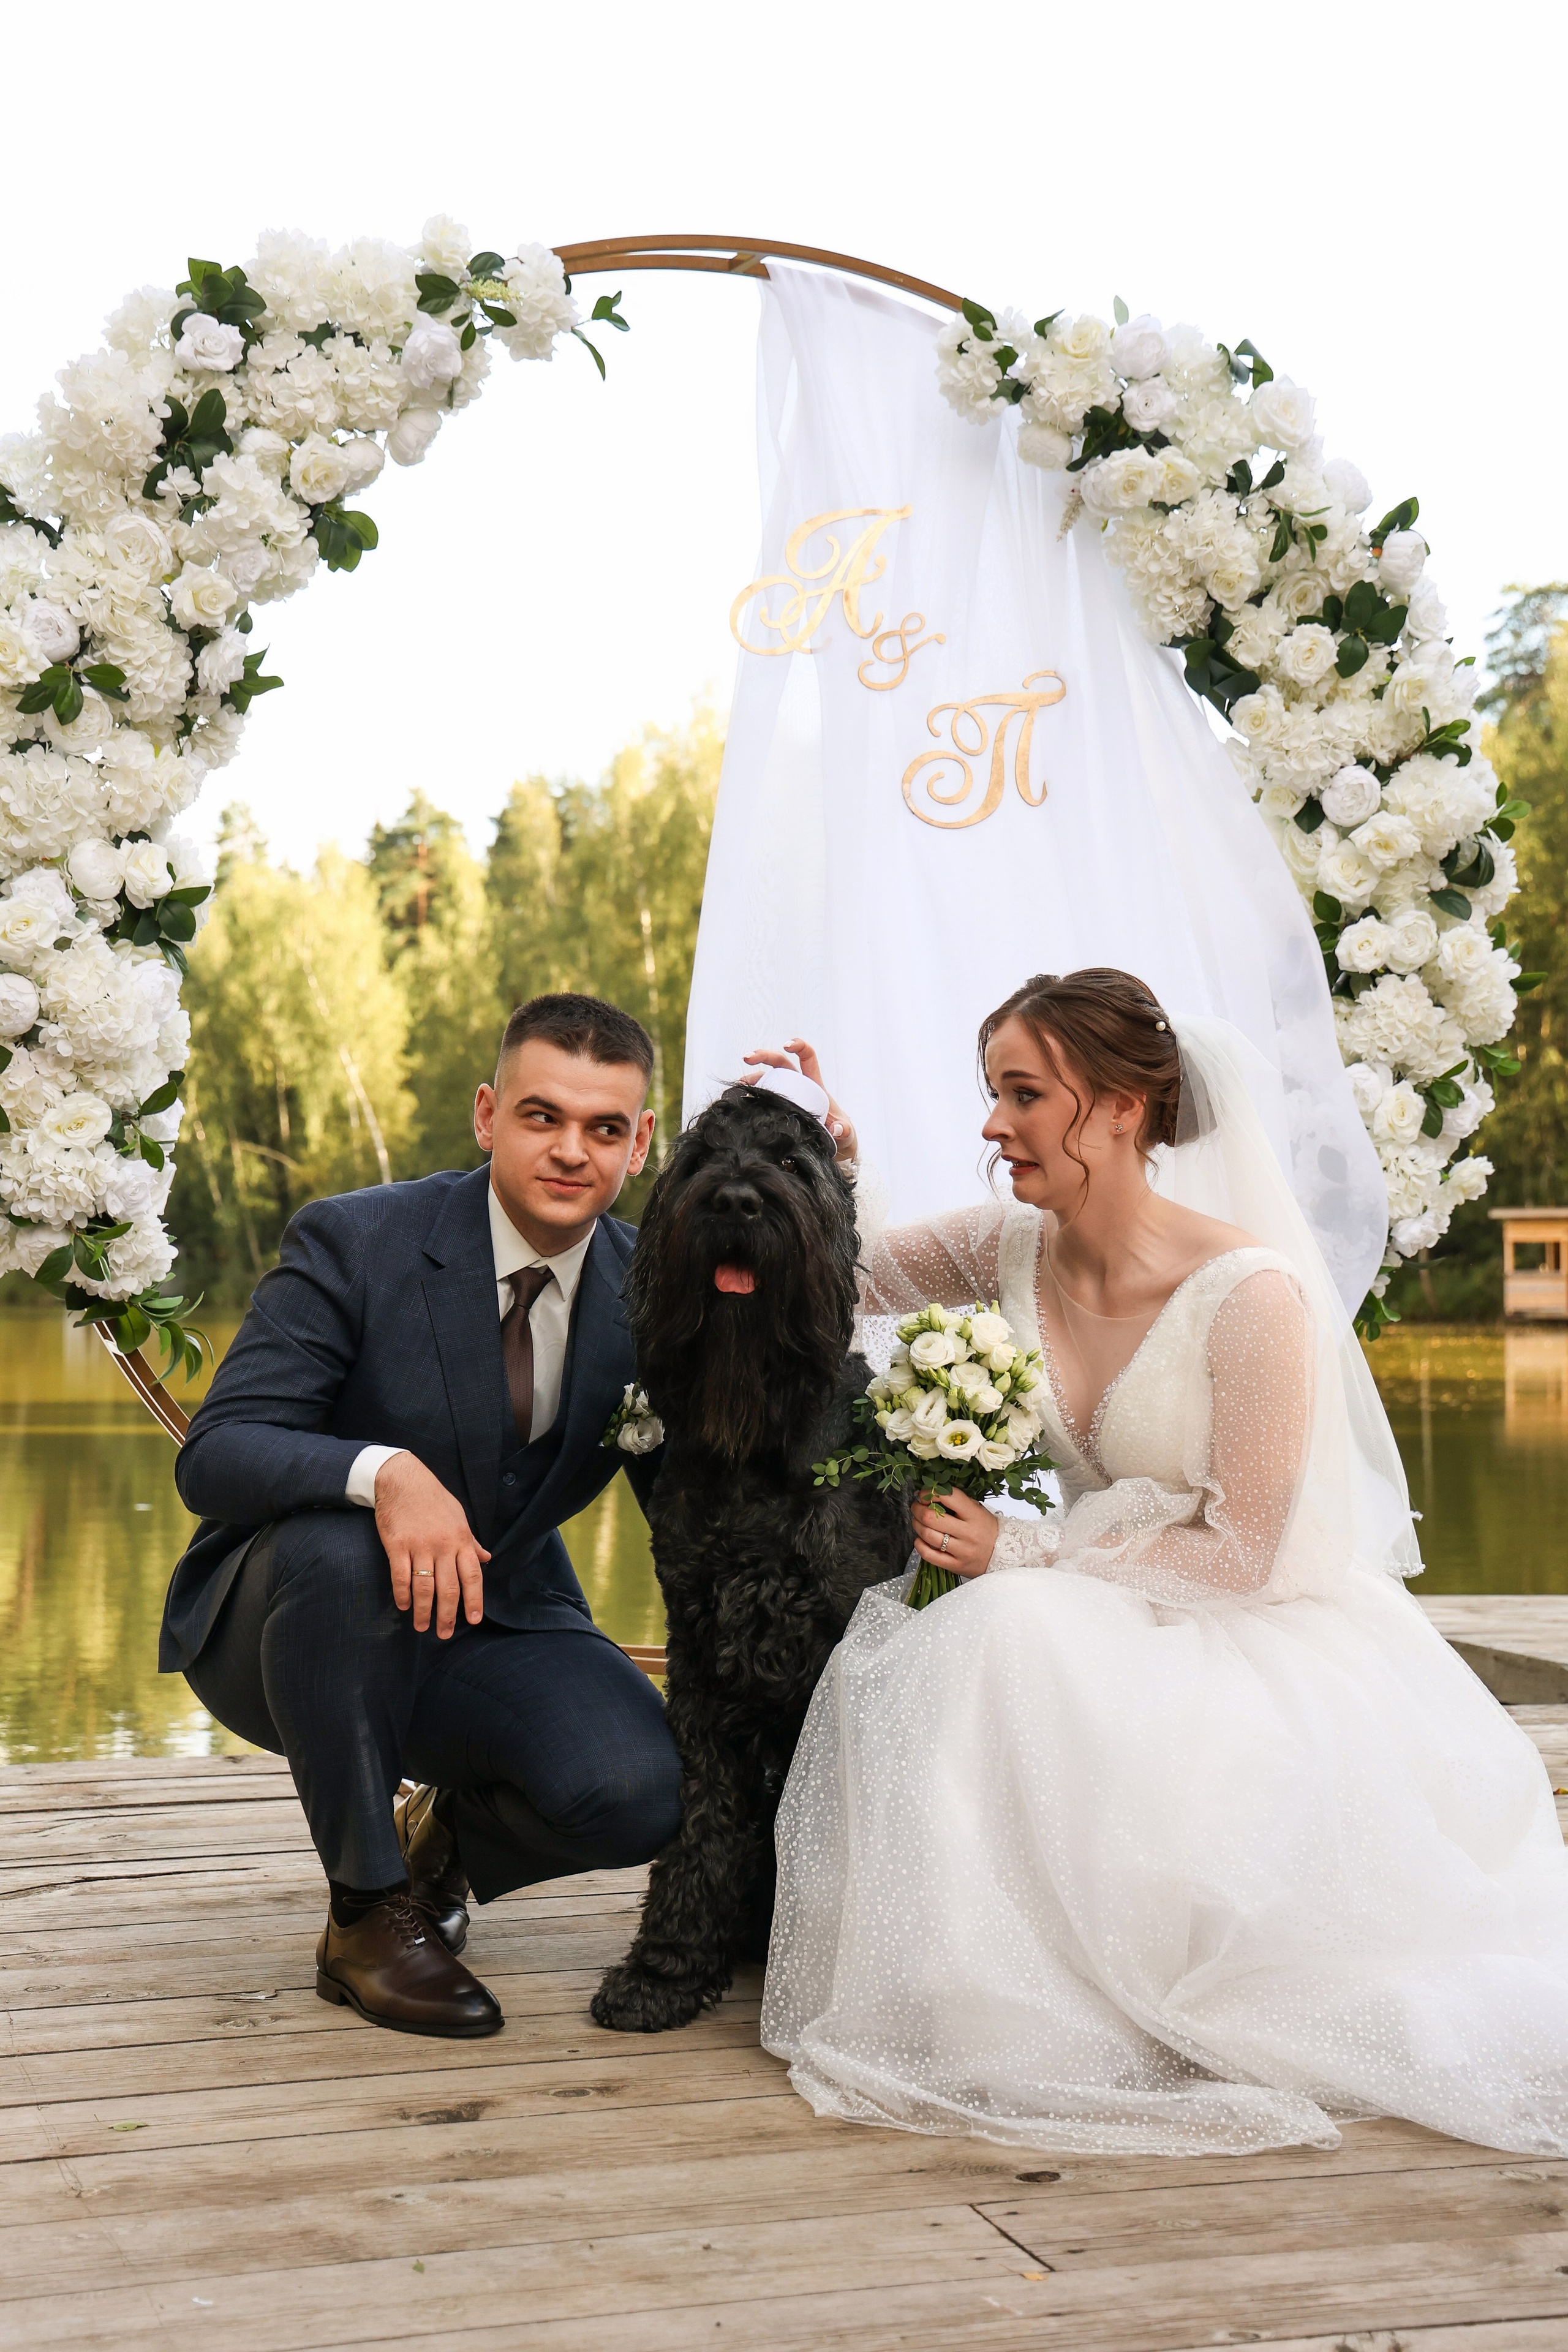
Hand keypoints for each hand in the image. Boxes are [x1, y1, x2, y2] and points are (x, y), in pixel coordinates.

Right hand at [374, 1453, 489, 1637]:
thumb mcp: (459, 1516)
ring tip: (422, 1626)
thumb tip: (487, 1559)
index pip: (472, 1576)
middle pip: (449, 1588)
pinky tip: (403, 1606)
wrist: (402, 1478)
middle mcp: (443, 1545)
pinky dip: (403, 1594)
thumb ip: (471, 1541)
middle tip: (444, 1634)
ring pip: (424, 1587)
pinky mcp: (397, 1545)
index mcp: (461, 1539)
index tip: (474, 1620)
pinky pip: (401, 1576)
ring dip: (423, 1611)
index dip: (474, 1600)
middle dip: (448, 1615)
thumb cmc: (433, 1498)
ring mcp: (419, 1546)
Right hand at [740, 1038, 858, 1165]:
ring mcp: (786, 1095)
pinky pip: (761, 1098)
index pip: (807, 1057)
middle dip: (762, 1056)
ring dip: (750, 1079)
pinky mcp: (777, 1108)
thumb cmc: (841, 1136)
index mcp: (814, 1084)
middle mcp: (798, 1085)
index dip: (798, 1046)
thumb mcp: (845, 1134)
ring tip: (738, 1086)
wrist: (832, 1149)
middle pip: (779, 1063)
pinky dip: (749, 1097)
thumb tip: (837, 1128)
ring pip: (766, 1080)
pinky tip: (738, 1102)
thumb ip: (843, 1131)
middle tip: (746, 1058)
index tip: (786, 1046)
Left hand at [912, 1488, 997, 1577]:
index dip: (930, 1492)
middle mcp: (968, 1533)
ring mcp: (962, 1551)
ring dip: (917, 1525)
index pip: (949, 1497)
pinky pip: (929, 1555)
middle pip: (932, 1518)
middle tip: (917, 1506)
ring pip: (928, 1535)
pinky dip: (919, 1545)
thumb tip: (930, 1493)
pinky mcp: (956, 1566)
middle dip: (918, 1509)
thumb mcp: (978, 1510)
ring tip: (918, 1521)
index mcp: (975, 1515)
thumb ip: (957, 1502)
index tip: (923, 1493)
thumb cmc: (987, 1529)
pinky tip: (920, 1539)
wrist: (1005, 1555)